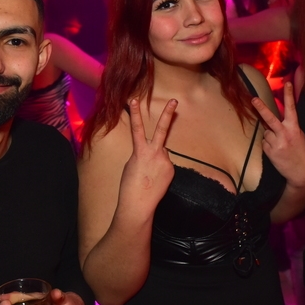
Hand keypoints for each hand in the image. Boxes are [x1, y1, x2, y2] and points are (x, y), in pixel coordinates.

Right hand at [119, 98, 177, 212]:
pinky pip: (166, 164)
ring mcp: (166, 161)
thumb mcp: (132, 164)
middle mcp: (155, 153)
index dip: (135, 113)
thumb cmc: (130, 186)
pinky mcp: (171, 170)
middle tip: (174, 101)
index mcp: (140, 151)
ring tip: (149, 175)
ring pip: (162, 153)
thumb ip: (142, 153)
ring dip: (156, 160)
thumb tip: (154, 151)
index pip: (137, 128)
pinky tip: (155, 179)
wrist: (138, 205)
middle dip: (168, 114)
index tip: (134, 100)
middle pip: (162, 130)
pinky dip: (161, 169)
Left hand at [251, 81, 304, 186]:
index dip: (289, 95)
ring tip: (279, 146)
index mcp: (294, 128)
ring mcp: (276, 143)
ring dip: (269, 137)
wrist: (302, 174)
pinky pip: (264, 143)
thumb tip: (276, 124)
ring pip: (266, 133)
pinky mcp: (270, 152)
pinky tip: (276, 152)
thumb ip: (289, 129)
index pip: (291, 109)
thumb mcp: (299, 137)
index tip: (287, 84)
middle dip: (261, 108)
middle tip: (253, 99)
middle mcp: (284, 134)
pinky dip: (268, 146)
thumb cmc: (303, 154)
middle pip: (270, 119)